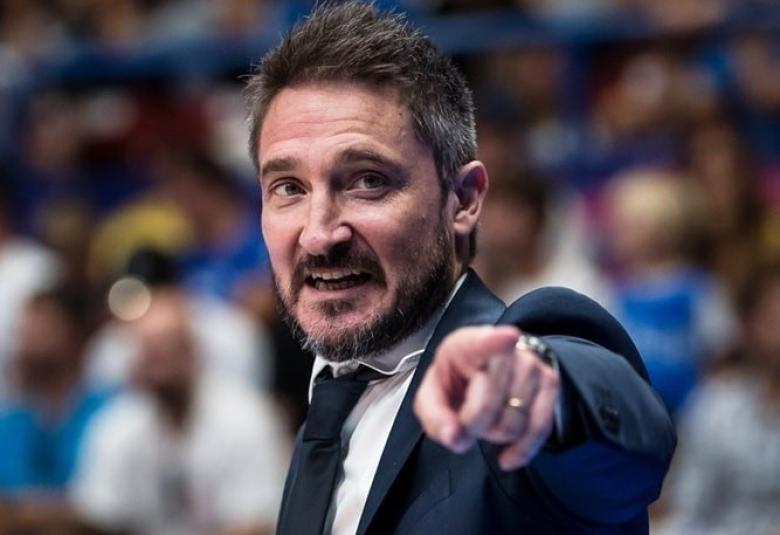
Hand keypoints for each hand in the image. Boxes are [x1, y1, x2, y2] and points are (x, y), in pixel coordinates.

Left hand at [414, 325, 559, 469]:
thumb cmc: (455, 383)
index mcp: (465, 345)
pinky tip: (507, 457)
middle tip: (465, 419)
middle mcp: (503, 350)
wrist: (484, 371)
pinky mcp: (549, 382)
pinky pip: (539, 429)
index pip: (481, 342)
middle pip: (487, 407)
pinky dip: (522, 450)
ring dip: (495, 435)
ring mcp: (530, 364)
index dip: (494, 340)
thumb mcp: (433, 396)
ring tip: (486, 420)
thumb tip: (453, 437)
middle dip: (472, 426)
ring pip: (513, 423)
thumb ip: (435, 417)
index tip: (508, 337)